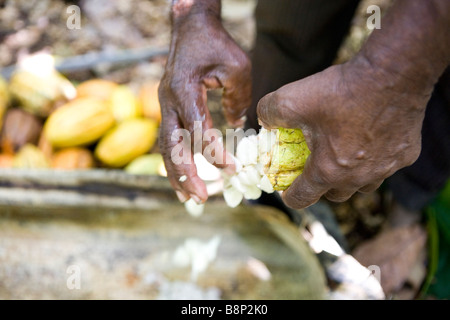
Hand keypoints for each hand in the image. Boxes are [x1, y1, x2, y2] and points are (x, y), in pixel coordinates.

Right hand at [158, 3, 250, 203]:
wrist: (190, 27)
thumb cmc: (215, 44)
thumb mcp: (237, 66)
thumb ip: (238, 99)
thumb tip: (237, 127)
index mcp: (184, 90)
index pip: (197, 131)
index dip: (214, 152)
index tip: (232, 169)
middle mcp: (169, 101)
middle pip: (172, 146)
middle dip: (185, 174)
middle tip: (199, 199)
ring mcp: (165, 105)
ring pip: (166, 147)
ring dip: (176, 173)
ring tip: (188, 198)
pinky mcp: (168, 108)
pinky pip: (169, 140)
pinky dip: (175, 160)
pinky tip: (183, 177)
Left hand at [257, 55, 430, 208]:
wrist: (392, 73)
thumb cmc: (341, 90)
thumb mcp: (291, 98)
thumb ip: (269, 113)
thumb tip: (264, 121)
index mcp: (328, 171)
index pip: (303, 198)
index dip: (290, 196)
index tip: (287, 191)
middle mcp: (358, 178)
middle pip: (334, 195)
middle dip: (320, 186)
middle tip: (314, 168)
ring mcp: (385, 169)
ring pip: (362, 185)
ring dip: (349, 178)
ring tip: (342, 157)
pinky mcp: (405, 156)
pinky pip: (385, 166)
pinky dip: (374, 159)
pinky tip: (370, 139)